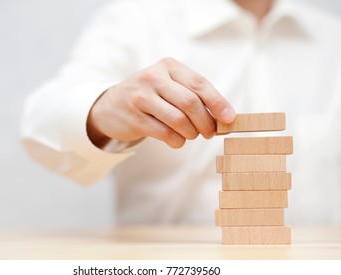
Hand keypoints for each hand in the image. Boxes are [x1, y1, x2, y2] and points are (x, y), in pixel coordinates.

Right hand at [87, 57, 235, 148]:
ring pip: (178, 120)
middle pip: (190, 103)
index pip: (199, 84)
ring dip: (191, 133)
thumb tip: (224, 117)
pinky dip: (177, 141)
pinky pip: (165, 134)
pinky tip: (177, 140)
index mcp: (168, 66)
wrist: (111, 105)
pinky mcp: (134, 118)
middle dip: (206, 122)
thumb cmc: (149, 96)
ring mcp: (141, 97)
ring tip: (191, 135)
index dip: (218, 103)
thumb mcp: (168, 86)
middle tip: (210, 133)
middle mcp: (153, 77)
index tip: (230, 119)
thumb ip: (193, 96)